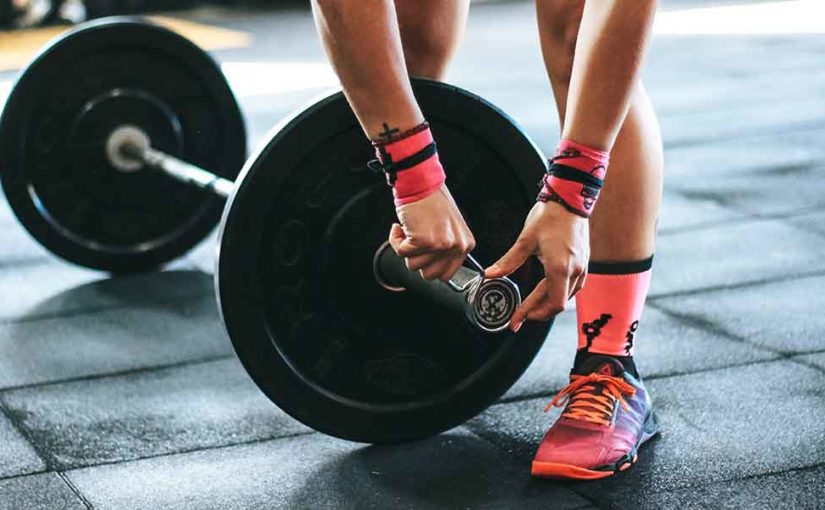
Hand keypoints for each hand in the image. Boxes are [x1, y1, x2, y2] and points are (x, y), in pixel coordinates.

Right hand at [389, 184, 475, 281]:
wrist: (421, 182)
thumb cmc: (431, 200)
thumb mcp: (449, 228)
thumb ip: (446, 249)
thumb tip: (433, 269)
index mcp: (466, 245)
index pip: (446, 275)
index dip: (429, 266)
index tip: (424, 253)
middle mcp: (456, 246)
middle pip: (429, 275)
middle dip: (417, 259)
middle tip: (416, 240)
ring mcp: (440, 245)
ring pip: (413, 265)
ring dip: (406, 248)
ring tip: (411, 229)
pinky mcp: (422, 240)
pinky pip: (400, 252)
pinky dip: (396, 240)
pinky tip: (401, 226)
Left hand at [485, 201, 589, 330]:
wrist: (571, 198)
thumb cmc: (550, 216)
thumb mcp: (525, 240)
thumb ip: (508, 261)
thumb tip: (489, 275)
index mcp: (560, 268)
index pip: (550, 303)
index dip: (532, 314)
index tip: (516, 320)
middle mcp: (575, 271)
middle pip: (557, 304)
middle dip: (537, 312)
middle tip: (520, 315)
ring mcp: (583, 267)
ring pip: (567, 297)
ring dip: (548, 304)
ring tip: (530, 306)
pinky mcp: (584, 262)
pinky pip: (573, 287)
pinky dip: (558, 293)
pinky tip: (547, 291)